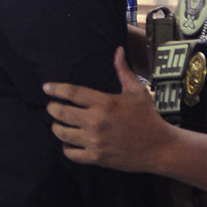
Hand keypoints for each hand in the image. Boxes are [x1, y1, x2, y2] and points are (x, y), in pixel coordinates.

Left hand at [43, 47, 175, 172]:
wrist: (160, 147)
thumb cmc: (148, 116)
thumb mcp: (137, 90)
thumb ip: (122, 70)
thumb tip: (117, 50)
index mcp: (104, 102)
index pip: (72, 92)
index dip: (56, 89)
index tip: (46, 87)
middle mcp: (96, 121)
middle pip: (61, 112)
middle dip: (52, 108)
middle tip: (52, 107)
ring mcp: (95, 140)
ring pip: (62, 133)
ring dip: (56, 127)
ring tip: (58, 124)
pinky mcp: (97, 157)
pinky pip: (71, 153)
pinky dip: (66, 147)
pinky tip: (69, 142)